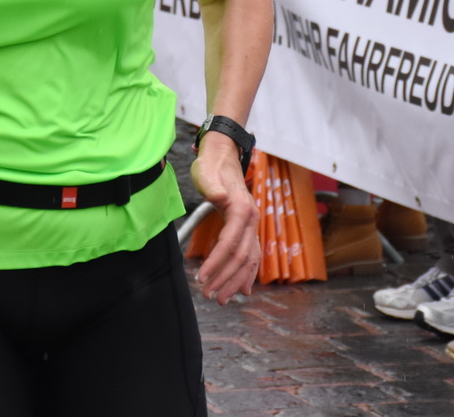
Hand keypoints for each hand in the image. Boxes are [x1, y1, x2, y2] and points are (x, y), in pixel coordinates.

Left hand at [189, 133, 259, 304]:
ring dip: (236, 281)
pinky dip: (248, 273)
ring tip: (222, 299)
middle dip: (225, 278)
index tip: (201, 278)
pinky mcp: (247, 228)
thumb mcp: (206, 171)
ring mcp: (252, 225)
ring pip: (249, 259)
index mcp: (241, 209)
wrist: (223, 154)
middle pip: (241, 257)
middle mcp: (252, 219)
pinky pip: (252, 255)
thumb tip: (219, 197)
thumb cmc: (211, 164)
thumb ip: (211, 184)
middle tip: (209, 295)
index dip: (216, 263)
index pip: (229, 243)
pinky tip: (243, 289)